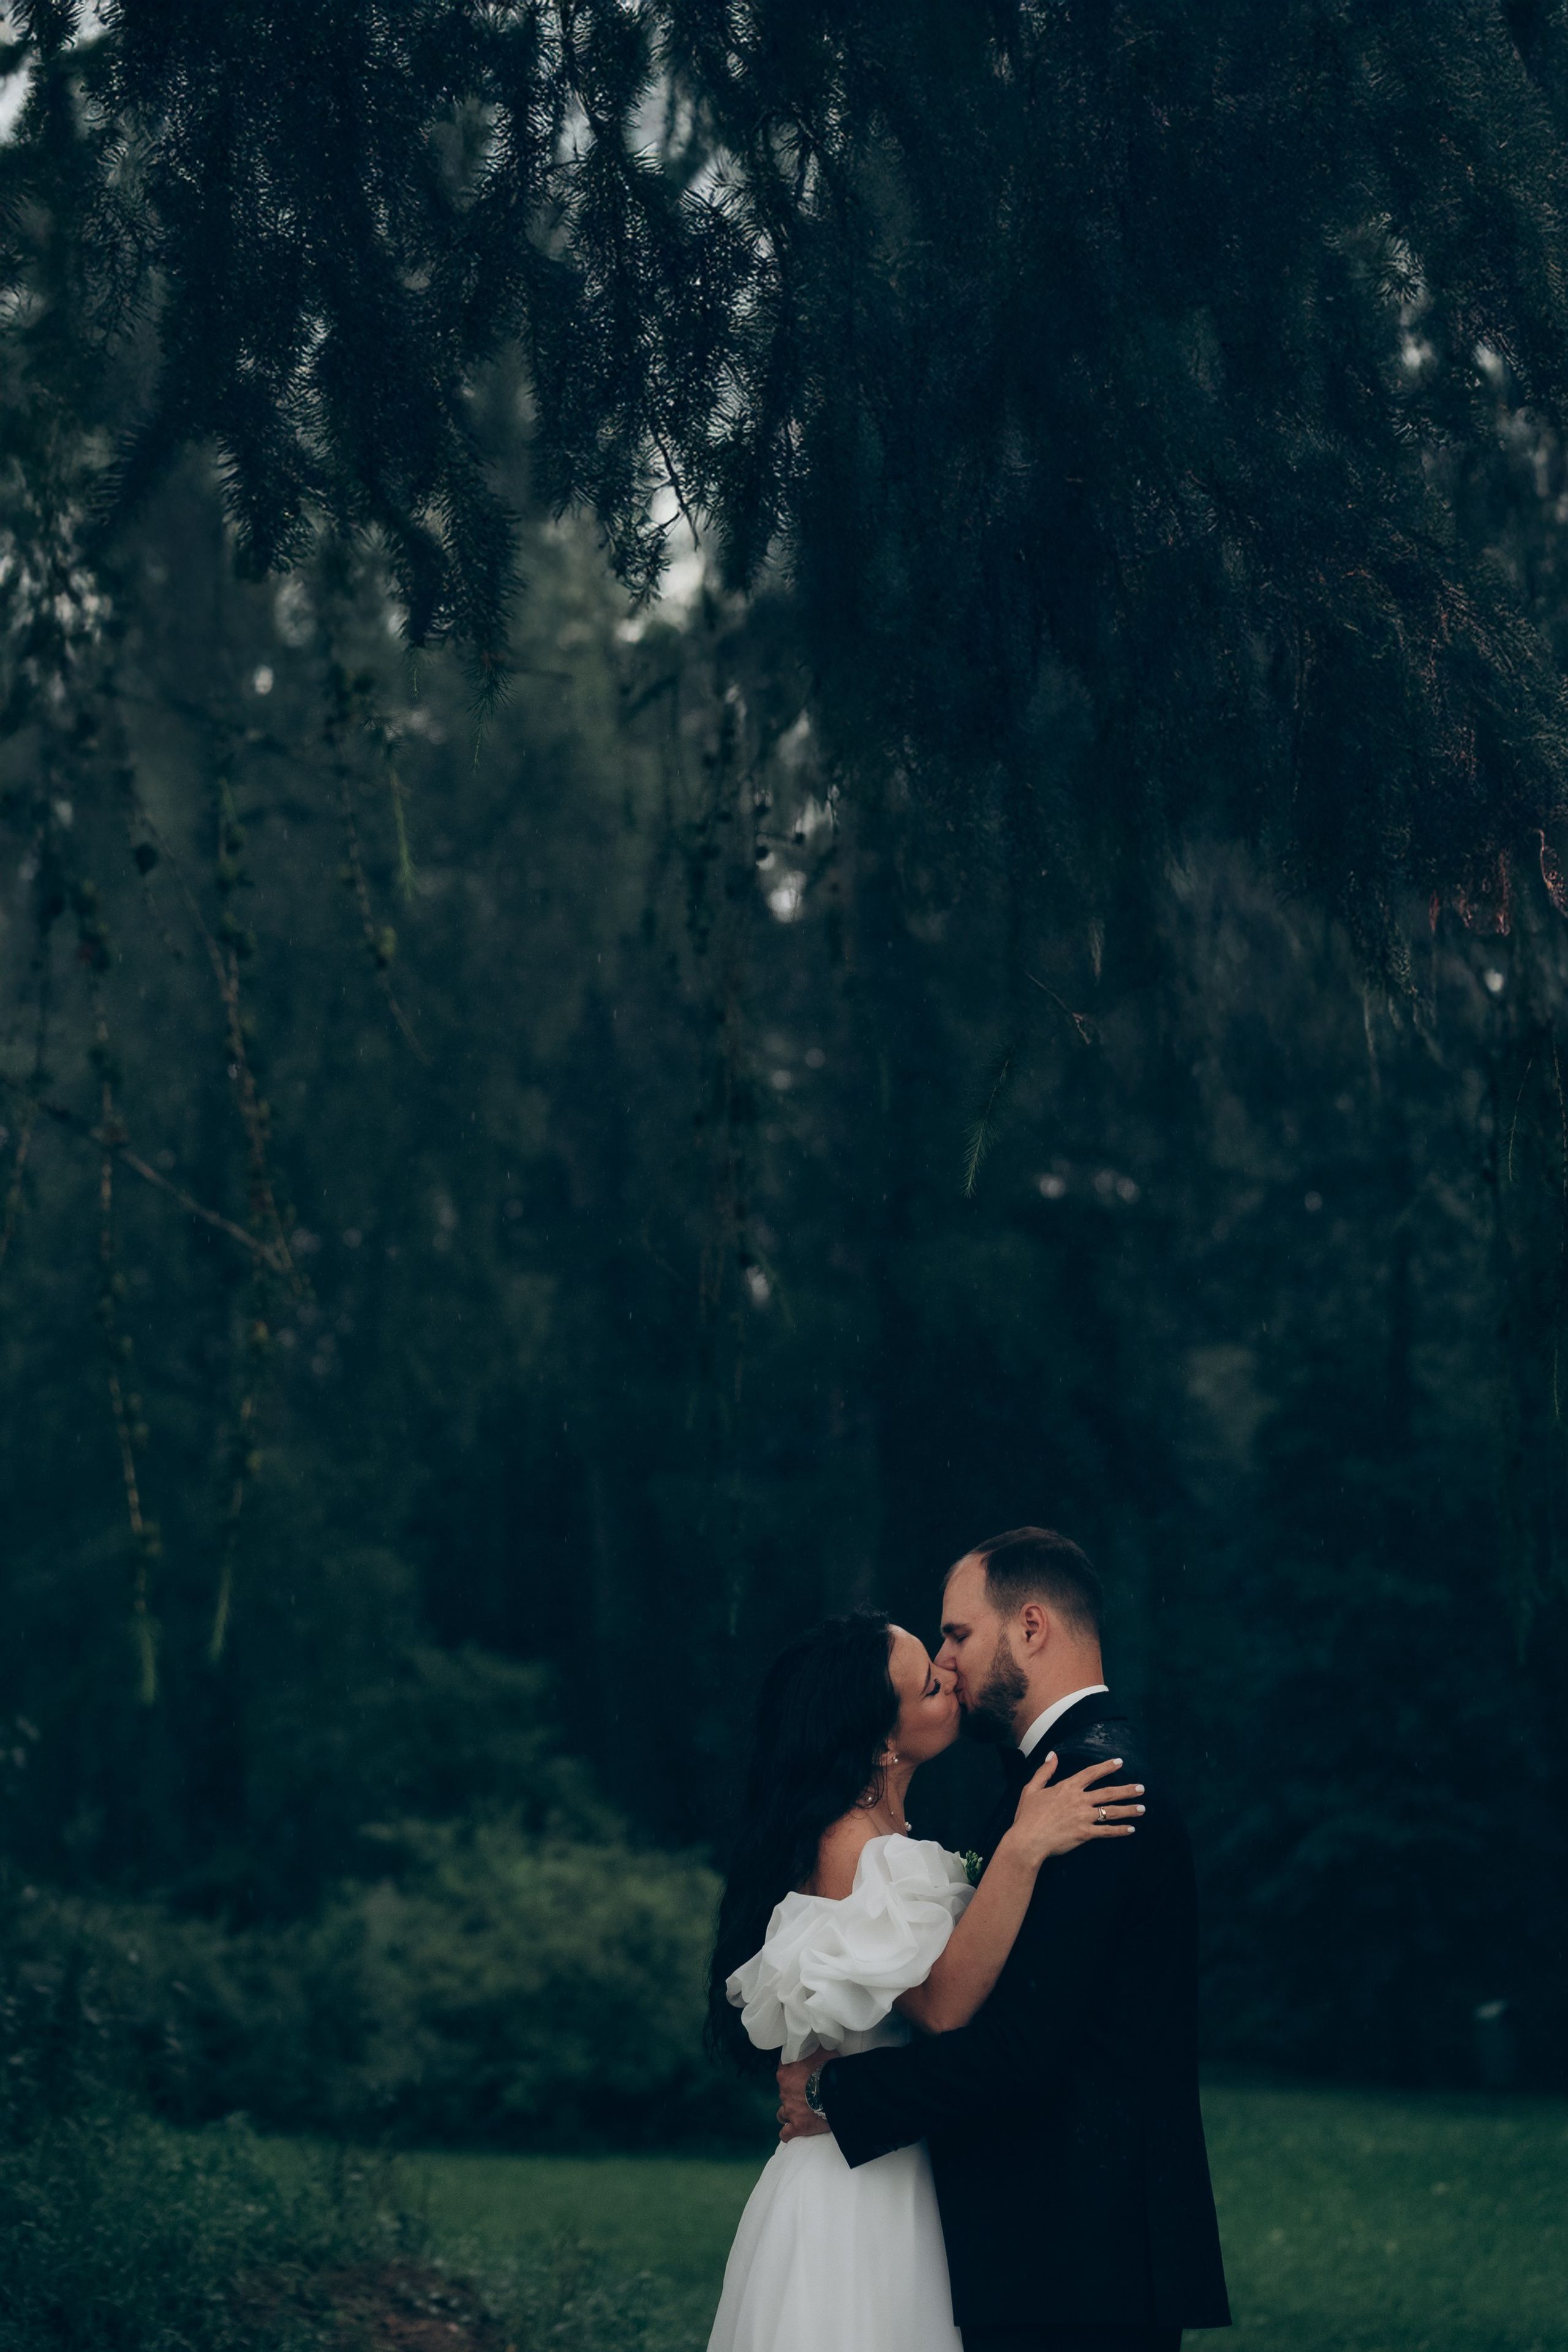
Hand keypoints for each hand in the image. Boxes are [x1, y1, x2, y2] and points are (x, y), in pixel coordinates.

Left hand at [776, 2054, 831, 2140]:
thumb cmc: (830, 2068)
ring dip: (788, 2113)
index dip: (791, 2071)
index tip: (800, 2073)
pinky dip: (788, 2133)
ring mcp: (790, 2110)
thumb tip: (813, 2040)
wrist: (837, 2091)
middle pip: (784, 2091)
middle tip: (807, 2092)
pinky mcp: (798, 2126)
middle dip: (793, 2093)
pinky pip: (786, 2133)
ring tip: (800, 2113)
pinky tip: (793, 2131)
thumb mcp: (821, 2050)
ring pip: (781, 2114)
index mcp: (786, 2072)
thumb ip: (812, 2048)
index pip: (783, 2069)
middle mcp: (784, 2091)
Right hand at [1002, 1752, 1144, 1867]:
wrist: (1028, 1839)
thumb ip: (1044, 1771)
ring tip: (1142, 1809)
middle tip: (1142, 1788)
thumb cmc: (1027, 1816)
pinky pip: (1107, 1831)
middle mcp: (1079, 1800)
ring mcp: (1084, 1817)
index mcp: (1067, 1787)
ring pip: (1111, 1811)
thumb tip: (1052, 1755)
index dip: (1106, 1767)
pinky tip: (1131, 1829)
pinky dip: (1120, 1830)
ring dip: (1129, 1809)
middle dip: (1127, 1790)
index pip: (1091, 1773)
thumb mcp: (1031, 1789)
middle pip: (1108, 1792)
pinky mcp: (1085, 1833)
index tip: (1120, 1762)